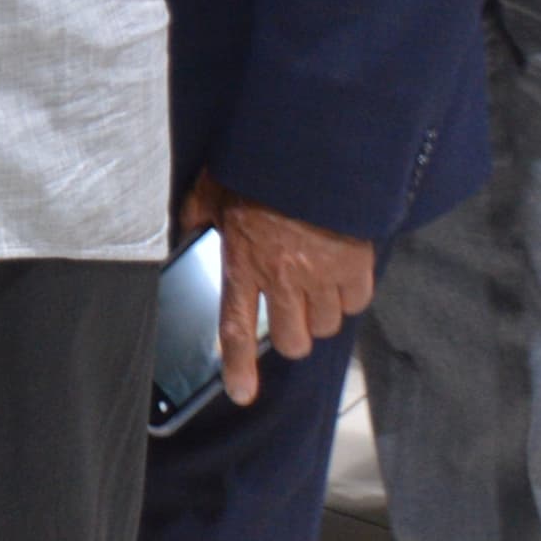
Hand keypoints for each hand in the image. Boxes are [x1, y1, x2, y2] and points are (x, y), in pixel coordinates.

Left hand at [183, 181, 378, 407]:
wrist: (307, 147)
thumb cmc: (257, 167)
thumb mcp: (210, 190)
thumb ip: (196, 218)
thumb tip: (184, 233)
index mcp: (243, 264)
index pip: (235, 330)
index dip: (238, 368)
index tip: (242, 393)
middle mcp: (282, 278)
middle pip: (291, 340)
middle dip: (291, 335)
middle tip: (289, 313)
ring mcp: (321, 274)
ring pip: (325, 325)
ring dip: (319, 314)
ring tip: (314, 289)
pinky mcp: (354, 263)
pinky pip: (356, 302)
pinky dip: (349, 295)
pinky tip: (340, 276)